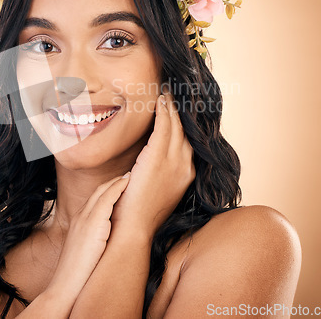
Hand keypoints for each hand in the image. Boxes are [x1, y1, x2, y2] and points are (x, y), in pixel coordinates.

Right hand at [45, 174, 130, 300]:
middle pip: (98, 190)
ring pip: (102, 191)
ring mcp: (85, 218)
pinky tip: (128, 183)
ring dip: (117, 181)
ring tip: (130, 175)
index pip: (94, 198)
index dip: (107, 189)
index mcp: (78, 221)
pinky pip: (107, 198)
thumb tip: (108, 239)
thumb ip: (94, 239)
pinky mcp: (92, 223)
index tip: (120, 184)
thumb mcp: (85, 250)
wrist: (65, 285)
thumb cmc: (77, 273)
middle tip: (128, 175)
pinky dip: (118, 188)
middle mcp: (80, 216)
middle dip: (113, 182)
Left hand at [110, 88, 195, 238]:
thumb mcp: (156, 188)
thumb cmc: (137, 210)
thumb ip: (159, 171)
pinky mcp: (159, 159)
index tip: (177, 109)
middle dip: (180, 110)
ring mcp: (175, 162)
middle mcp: (186, 166)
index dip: (183, 123)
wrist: (133, 228)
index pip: (187, 142)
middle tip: (174, 92)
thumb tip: (149, 158)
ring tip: (166, 90)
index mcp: (186, 174)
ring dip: (171, 105)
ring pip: (176, 125)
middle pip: (186, 130)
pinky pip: (164, 126)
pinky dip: (163, 111)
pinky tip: (159, 99)